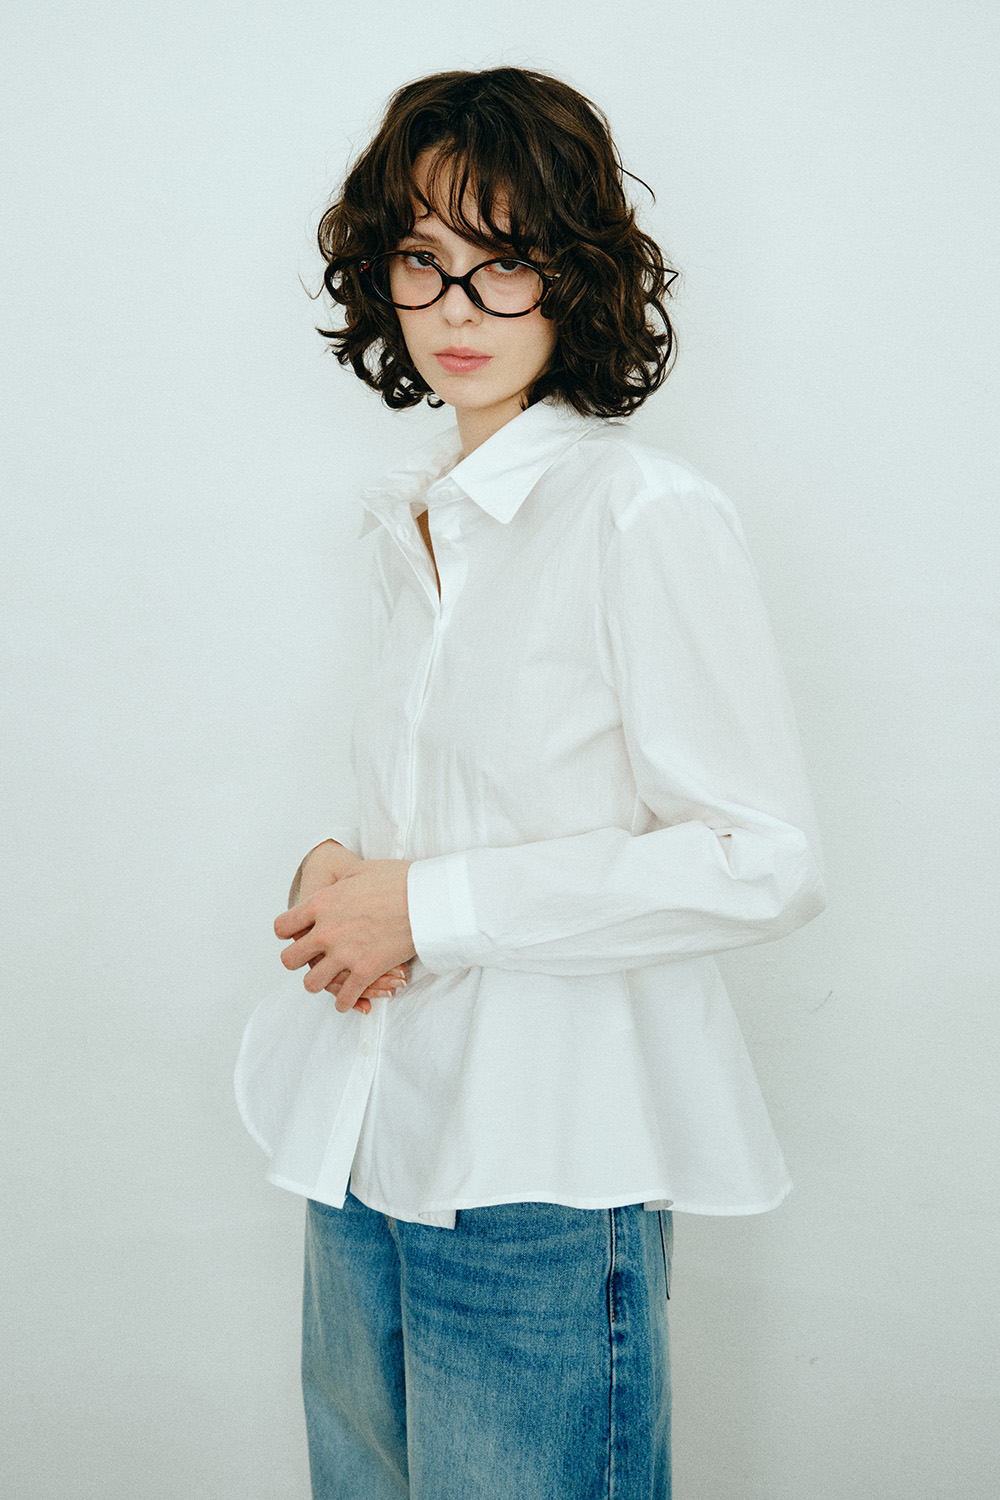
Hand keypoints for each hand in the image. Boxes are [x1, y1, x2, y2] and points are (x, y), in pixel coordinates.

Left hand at [275, 858, 415, 1014]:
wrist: (427, 898)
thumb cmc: (398, 880)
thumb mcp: (359, 871)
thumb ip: (338, 886)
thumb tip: (335, 889)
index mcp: (321, 904)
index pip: (282, 927)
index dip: (286, 932)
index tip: (294, 935)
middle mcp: (326, 931)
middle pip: (290, 960)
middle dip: (297, 961)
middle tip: (307, 960)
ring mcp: (345, 954)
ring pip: (312, 983)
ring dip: (319, 983)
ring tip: (326, 981)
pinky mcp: (365, 971)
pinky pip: (345, 997)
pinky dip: (346, 1002)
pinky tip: (348, 1001)